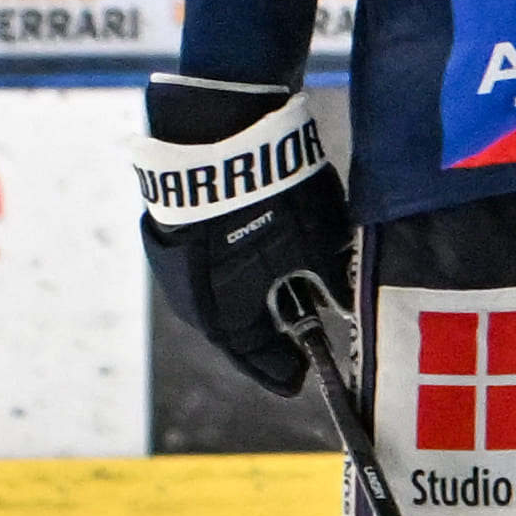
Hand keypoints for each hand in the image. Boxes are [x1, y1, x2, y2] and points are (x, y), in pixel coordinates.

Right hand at [137, 74, 351, 394]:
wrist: (213, 136)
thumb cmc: (271, 199)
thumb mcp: (316, 242)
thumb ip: (331, 280)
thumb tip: (346, 305)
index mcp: (226, 319)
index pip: (258, 360)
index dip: (282, 370)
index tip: (298, 379)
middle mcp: (193, 303)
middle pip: (235, 328)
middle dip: (265, 331)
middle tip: (292, 332)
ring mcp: (175, 268)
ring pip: (217, 296)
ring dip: (245, 296)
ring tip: (276, 291)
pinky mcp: (169, 234)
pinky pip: (204, 265)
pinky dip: (228, 266)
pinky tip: (250, 253)